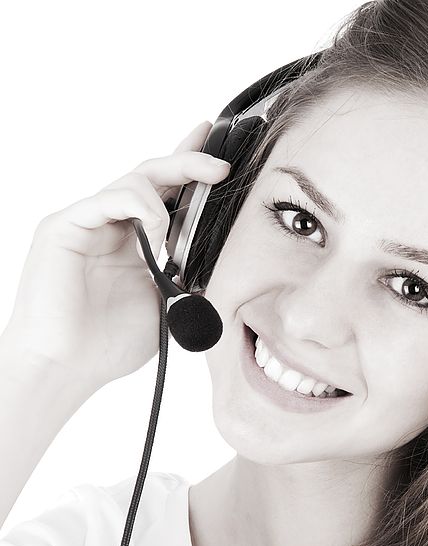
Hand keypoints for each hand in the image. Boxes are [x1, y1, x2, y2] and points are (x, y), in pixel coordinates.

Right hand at [3, 122, 230, 391]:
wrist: (68, 368)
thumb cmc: (110, 342)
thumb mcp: (168, 305)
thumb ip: (189, 277)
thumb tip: (223, 264)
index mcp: (136, 240)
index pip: (167, 193)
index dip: (191, 168)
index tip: (222, 154)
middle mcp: (112, 224)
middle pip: (153, 176)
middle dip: (190, 163)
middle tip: (222, 166)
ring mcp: (87, 222)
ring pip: (133, 180)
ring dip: (167, 191)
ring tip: (177, 230)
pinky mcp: (64, 226)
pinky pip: (107, 198)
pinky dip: (139, 209)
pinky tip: (155, 233)